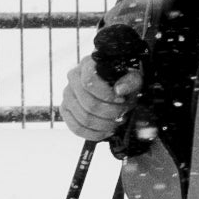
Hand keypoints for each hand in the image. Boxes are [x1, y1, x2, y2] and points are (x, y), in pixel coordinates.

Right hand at [57, 29, 150, 145]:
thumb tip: (119, 90)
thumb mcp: (133, 77)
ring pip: (84, 118)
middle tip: (123, 114)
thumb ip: (130, 81)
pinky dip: (94, 134)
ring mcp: (67, 95)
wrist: (115, 86)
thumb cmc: (124, 80)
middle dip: (110, 113)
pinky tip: (108, 131)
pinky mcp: (65, 110)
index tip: (122, 100)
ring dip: (105, 124)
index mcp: (87, 65)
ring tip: (117, 121)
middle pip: (89, 104)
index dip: (107, 95)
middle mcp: (73, 78)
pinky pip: (76, 128)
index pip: (90, 82)